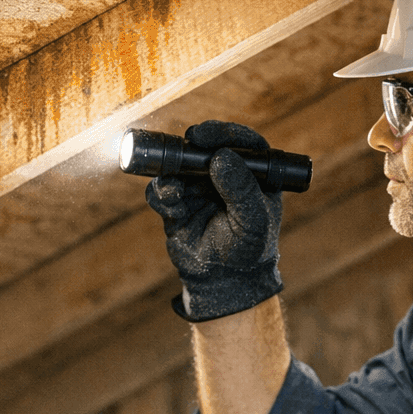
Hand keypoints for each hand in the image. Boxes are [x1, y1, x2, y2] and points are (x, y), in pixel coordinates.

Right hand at [144, 121, 283, 321]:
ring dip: (172, 176)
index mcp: (251, 172)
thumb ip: (241, 190)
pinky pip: (160, 190)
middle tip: (183, 149)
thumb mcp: (252, 222)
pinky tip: (174, 210)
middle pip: (204, 147)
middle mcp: (223, 174)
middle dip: (189, 148)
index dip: (221, 133)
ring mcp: (197, 186)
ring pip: (177, 167)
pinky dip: (162, 196)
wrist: (223, 280)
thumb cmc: (247, 250)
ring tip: (176, 195)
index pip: (239, 142)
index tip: (203, 135)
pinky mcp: (176, 202)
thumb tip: (222, 157)